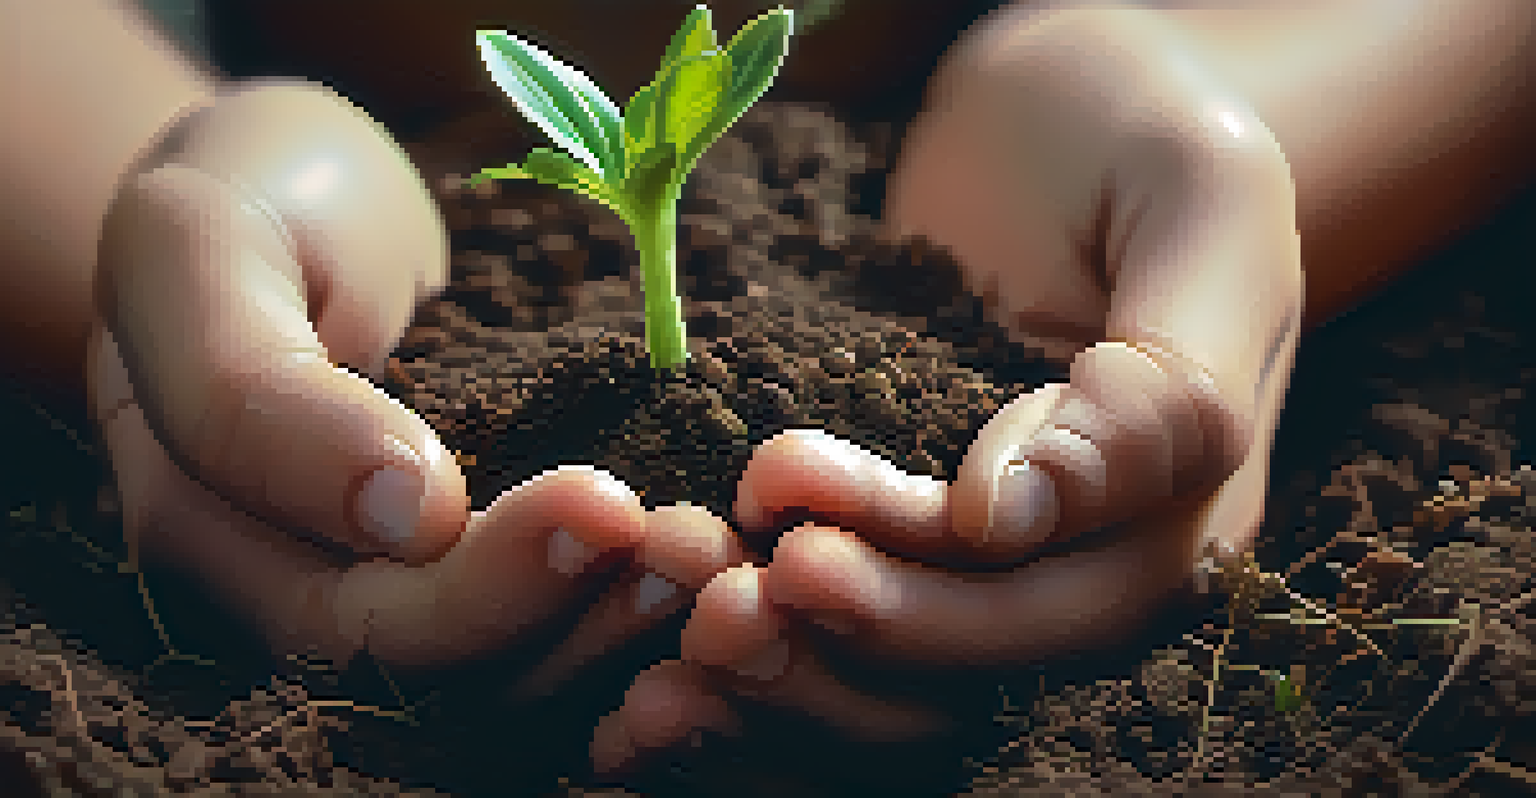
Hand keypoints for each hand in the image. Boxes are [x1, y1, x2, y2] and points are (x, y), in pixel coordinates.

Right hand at [88, 78, 742, 683]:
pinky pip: (548, 605)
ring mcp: (392, 571)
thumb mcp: (201, 246)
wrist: (296, 193)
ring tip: (713, 554)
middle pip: (448, 665)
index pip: (352, 620)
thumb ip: (254, 391)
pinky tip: (704, 549)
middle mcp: (299, 581)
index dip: (486, 589)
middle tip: (692, 542)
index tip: (605, 506)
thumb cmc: (247, 199)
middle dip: (578, 613)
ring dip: (618, 622)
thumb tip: (406, 517)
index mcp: (208, 531)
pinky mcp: (474, 546)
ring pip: (507, 660)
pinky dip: (626, 593)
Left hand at [592, 5, 1302, 778]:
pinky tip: (654, 649)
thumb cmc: (1138, 125)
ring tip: (677, 585)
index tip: (805, 543)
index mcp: (1190, 498)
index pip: (1076, 579)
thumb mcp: (1197, 195)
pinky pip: (843, 632)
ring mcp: (1000, 559)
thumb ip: (1161, 371)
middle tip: (717, 581)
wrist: (1057, 117)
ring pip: (907, 680)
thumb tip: (1018, 516)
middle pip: (983, 658)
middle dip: (845, 628)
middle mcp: (1099, 558)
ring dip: (784, 660)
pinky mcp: (907, 539)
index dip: (936, 580)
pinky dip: (755, 657)